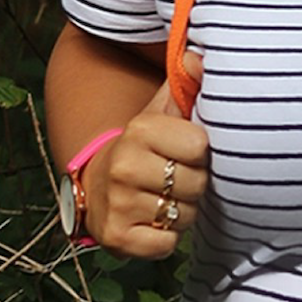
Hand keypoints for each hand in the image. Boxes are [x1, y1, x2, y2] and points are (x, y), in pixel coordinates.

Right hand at [83, 52, 208, 258]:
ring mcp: (117, 204)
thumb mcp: (163, 109)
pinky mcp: (116, 238)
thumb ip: (185, 82)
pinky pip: (167, 245)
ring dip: (181, 211)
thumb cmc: (148, 144)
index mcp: (140, 130)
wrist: (100, 184)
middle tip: (175, 176)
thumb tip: (201, 56)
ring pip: (184, 215)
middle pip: (197, 184)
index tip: (185, 150)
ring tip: (163, 196)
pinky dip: (167, 239)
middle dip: (194, 183)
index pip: (201, 146)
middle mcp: (124, 166)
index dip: (200, 152)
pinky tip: (153, 222)